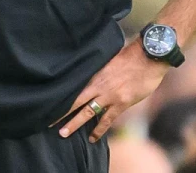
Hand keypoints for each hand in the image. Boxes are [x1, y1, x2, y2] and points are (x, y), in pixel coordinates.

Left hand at [55, 43, 169, 142]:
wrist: (148, 58)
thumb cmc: (129, 56)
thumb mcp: (107, 60)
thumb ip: (97, 70)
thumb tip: (88, 74)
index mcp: (93, 74)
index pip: (72, 88)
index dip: (60, 97)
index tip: (48, 104)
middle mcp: (97, 86)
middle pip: (74, 102)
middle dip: (61, 113)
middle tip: (47, 122)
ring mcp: (109, 96)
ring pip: (87, 112)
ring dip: (74, 124)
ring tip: (63, 133)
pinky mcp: (121, 103)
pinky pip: (107, 119)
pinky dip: (99, 130)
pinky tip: (92, 138)